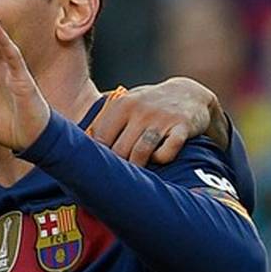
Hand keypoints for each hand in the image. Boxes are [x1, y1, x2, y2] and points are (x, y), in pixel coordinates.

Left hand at [90, 76, 226, 166]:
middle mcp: (140, 110)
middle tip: (118, 178)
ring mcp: (161, 118)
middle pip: (119, 149)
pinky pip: (167, 152)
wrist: (190, 93)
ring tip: (136, 174)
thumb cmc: (149, 106)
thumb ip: (107, 122)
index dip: (97, 157)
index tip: (98, 169)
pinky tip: (159, 158)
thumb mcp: (127, 105)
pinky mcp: (182, 126)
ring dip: (137, 167)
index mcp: (121, 105)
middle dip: (117, 166)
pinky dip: (161, 159)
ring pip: (140, 152)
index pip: (100, 138)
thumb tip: (80, 148)